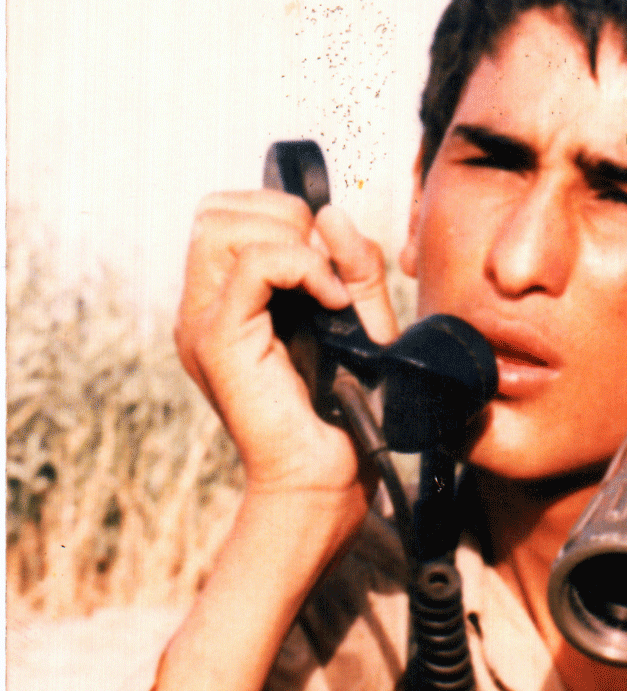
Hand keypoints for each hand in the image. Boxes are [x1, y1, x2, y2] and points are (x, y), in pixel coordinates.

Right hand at [177, 190, 398, 508]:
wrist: (327, 480)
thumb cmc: (344, 413)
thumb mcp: (361, 322)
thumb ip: (353, 266)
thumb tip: (331, 214)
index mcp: (227, 301)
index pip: (228, 215)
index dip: (283, 217)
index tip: (328, 265)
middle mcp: (203, 308)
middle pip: (216, 211)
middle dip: (284, 219)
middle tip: (326, 275)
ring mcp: (202, 323)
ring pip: (221, 226)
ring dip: (290, 241)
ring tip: (326, 291)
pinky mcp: (217, 341)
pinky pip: (250, 265)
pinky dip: (301, 267)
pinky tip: (331, 303)